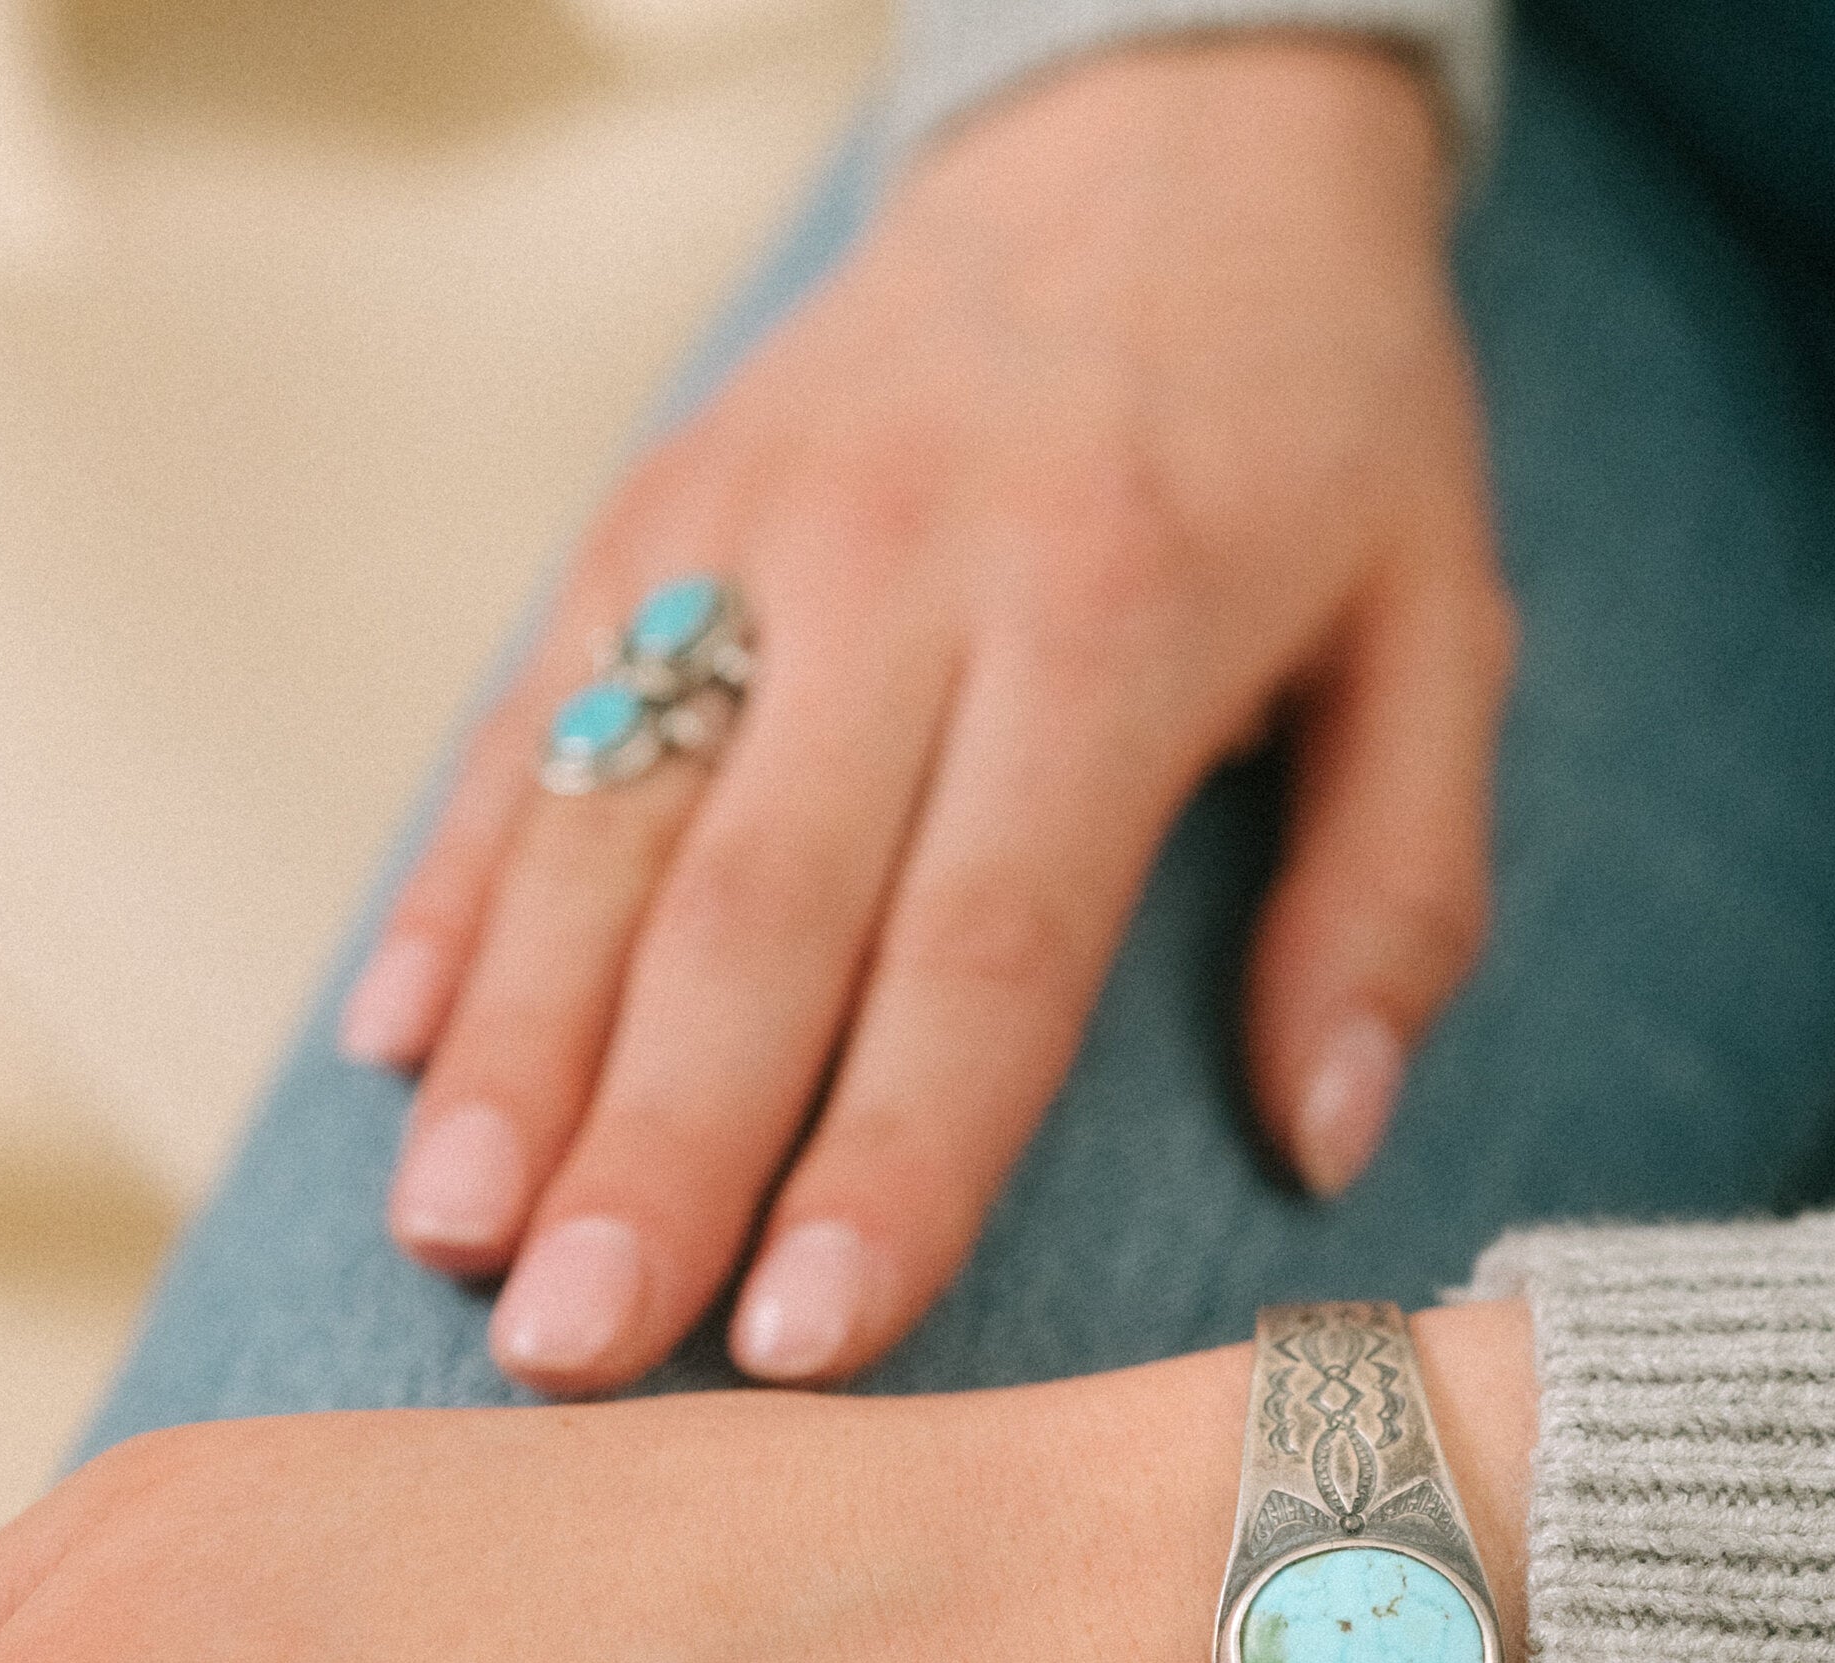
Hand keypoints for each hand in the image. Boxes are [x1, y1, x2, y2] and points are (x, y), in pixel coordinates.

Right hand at [338, 38, 1514, 1395]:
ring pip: (601, 828)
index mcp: (1109, 620)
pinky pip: (531, 719)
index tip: (802, 1348)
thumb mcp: (1436, 628)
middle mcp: (898, 573)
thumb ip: (1394, 892)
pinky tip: (398, 1044)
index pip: (977, 952)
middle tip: (568, 1352)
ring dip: (517, 1051)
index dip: (886, 1162)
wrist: (1165, 138)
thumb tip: (1323, 1134)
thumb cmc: (1319, 420)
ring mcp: (742, 532)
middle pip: (753, 917)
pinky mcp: (647, 508)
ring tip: (455, 1241)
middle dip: (656, 1154)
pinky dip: (457, 886)